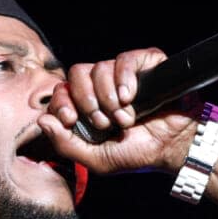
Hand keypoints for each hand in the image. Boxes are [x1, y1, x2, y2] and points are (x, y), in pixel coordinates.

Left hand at [37, 48, 200, 174]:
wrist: (174, 148)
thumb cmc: (137, 154)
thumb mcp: (97, 159)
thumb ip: (66, 144)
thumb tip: (42, 120)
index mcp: (87, 107)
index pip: (61, 91)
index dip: (61, 103)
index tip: (71, 120)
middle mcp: (102, 87)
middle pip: (76, 73)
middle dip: (86, 100)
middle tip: (102, 122)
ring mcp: (123, 75)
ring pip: (99, 67)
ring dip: (108, 98)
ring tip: (125, 118)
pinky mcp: (145, 65)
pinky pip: (124, 59)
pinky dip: (124, 78)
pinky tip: (130, 97)